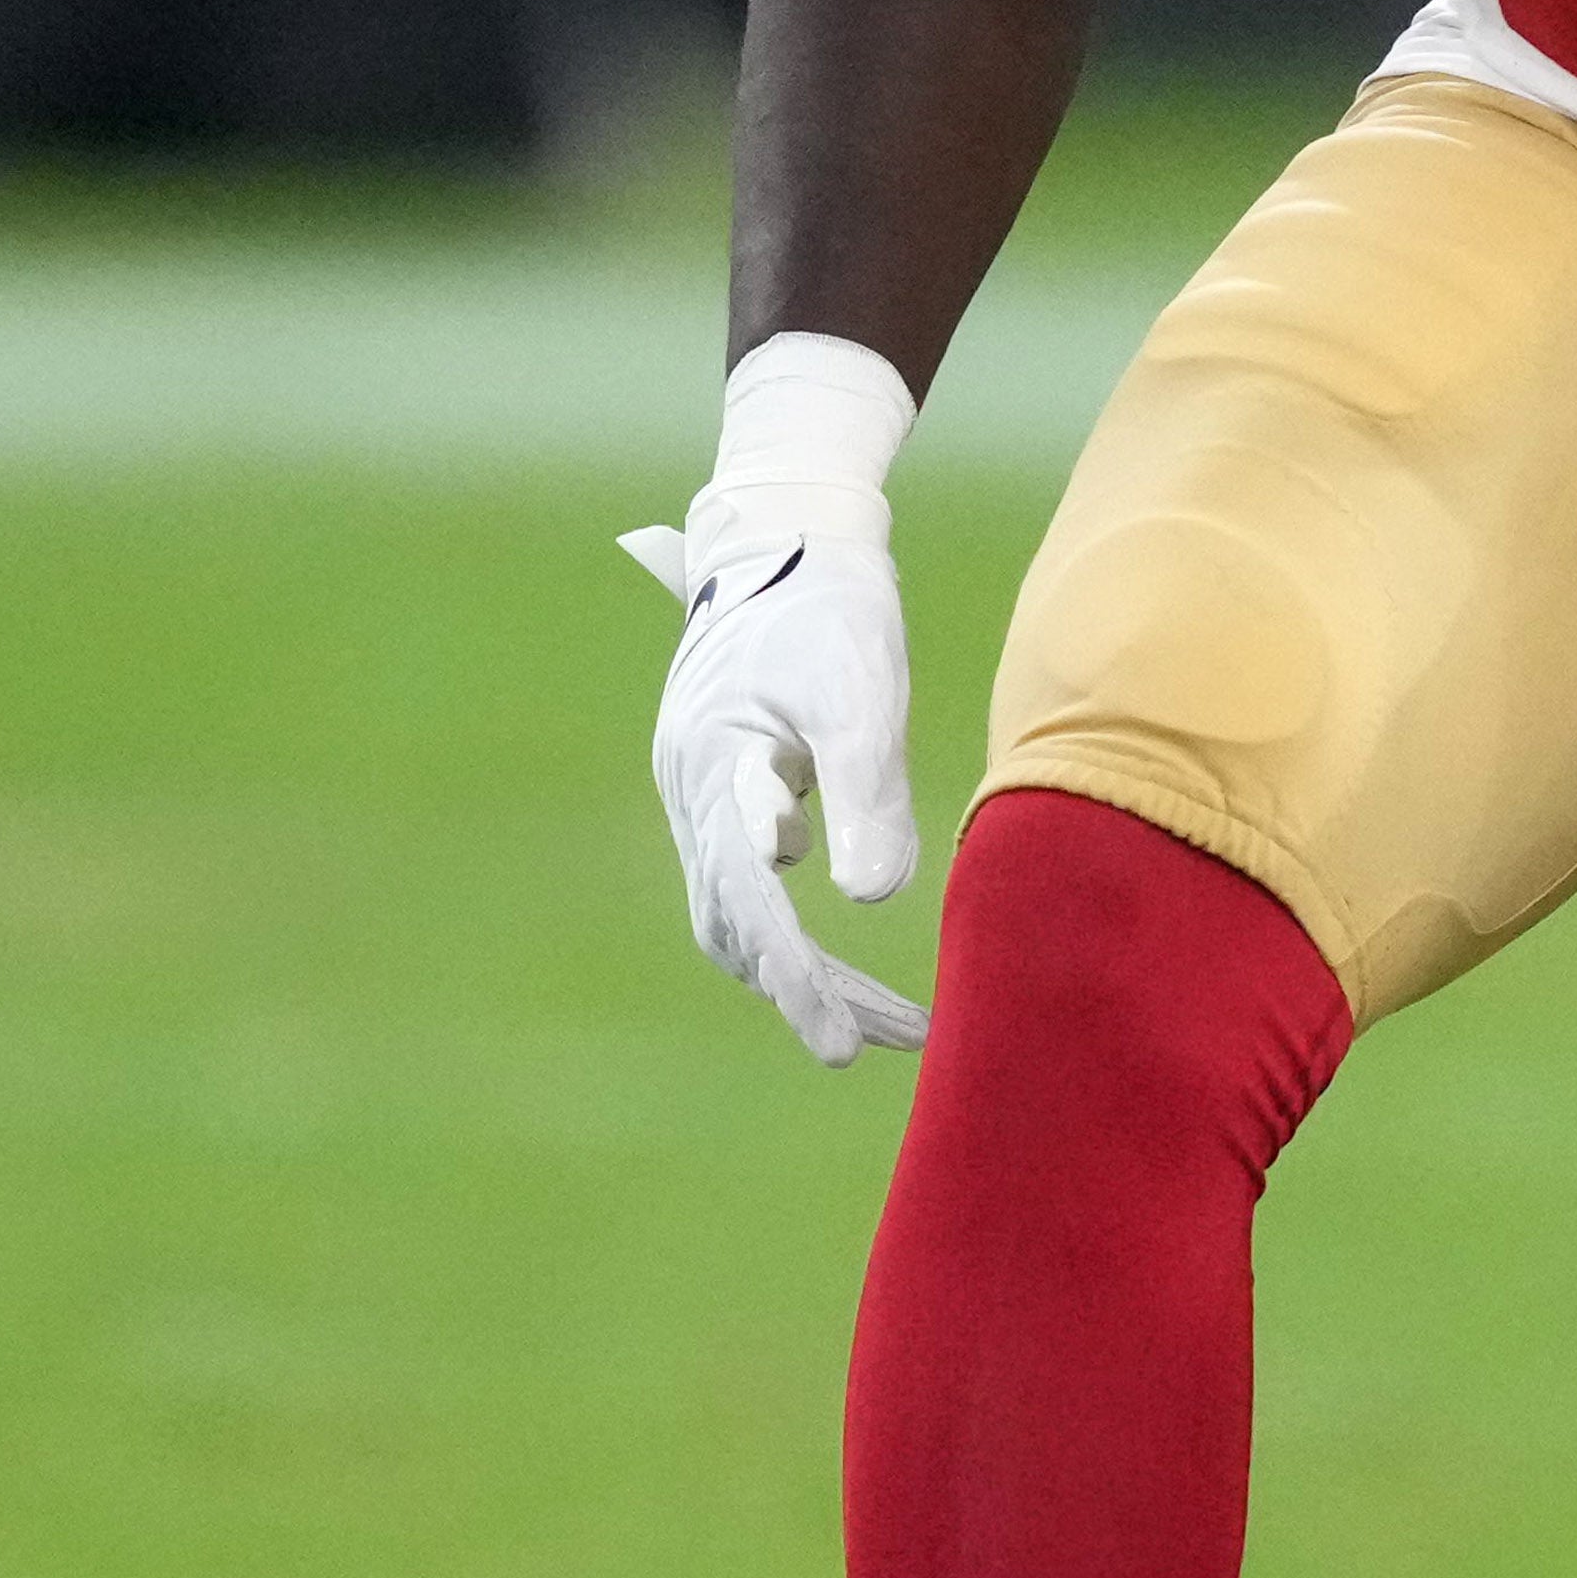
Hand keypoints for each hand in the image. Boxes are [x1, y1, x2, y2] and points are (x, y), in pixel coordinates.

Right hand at [620, 505, 926, 1058]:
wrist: (787, 532)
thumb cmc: (830, 605)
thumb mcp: (862, 692)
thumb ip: (866, 790)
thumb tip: (871, 899)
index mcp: (717, 765)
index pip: (751, 900)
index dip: (796, 976)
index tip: (845, 1043)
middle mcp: (692, 790)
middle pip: (738, 923)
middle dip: (806, 990)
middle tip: (884, 1045)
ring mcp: (697, 791)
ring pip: (735, 911)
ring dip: (798, 969)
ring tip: (883, 1019)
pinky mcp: (719, 786)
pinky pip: (741, 881)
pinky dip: (786, 926)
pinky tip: (844, 947)